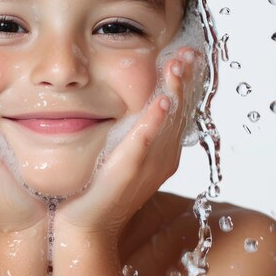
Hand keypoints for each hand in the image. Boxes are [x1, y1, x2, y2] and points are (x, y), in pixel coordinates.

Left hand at [54, 47, 196, 238]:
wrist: (87, 225)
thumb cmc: (102, 187)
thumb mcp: (125, 152)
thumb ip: (135, 129)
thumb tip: (135, 102)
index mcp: (162, 150)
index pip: (179, 108)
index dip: (186, 81)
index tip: (188, 53)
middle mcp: (162, 157)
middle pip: (179, 111)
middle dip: (185, 79)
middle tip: (189, 51)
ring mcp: (148, 165)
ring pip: (166, 122)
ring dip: (174, 92)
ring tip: (178, 66)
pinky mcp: (129, 172)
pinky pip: (143, 144)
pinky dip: (153, 123)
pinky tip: (160, 103)